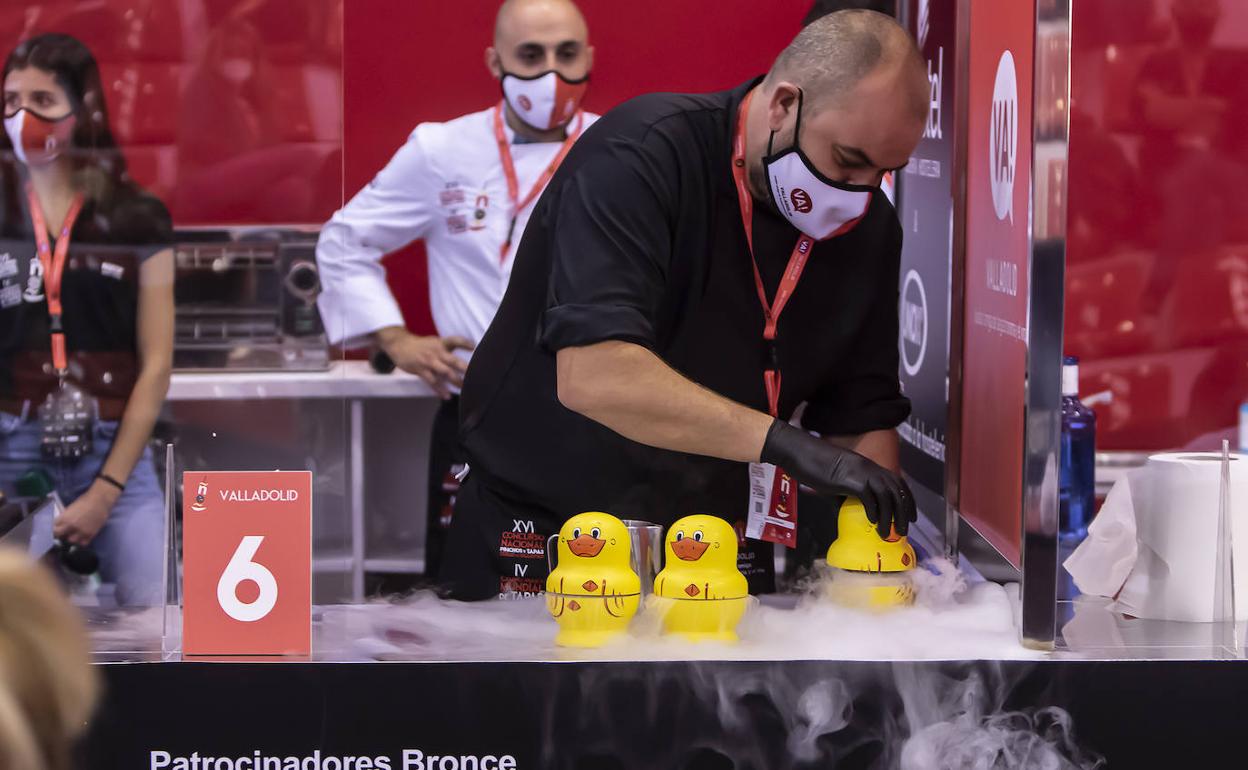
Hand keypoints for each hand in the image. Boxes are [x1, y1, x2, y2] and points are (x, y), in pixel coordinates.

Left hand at [53, 480, 118, 545]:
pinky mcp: (91, 534)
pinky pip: (83, 543)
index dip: (49, 531)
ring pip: (71, 541)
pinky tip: (81, 536)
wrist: (101, 499)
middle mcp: (71, 526)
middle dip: (58, 535)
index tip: (49, 533)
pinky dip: (81, 541)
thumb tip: (57, 525)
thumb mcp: (70, 508)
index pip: (52, 529)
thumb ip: (63, 518)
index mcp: (64, 518)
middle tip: (59, 534)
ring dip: (70, 538)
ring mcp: (82, 531)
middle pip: (59, 537)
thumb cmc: (85, 500)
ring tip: (72, 534)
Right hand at [375, 327, 473, 398]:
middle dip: (465, 368)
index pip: (455, 340)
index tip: (473, 347)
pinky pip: (432, 381)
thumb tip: (466, 353)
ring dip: (455, 381)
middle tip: (475, 375)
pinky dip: (440, 390)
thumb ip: (448, 347)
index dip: (464, 343)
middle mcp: (436, 352)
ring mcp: (428, 361)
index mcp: (441, 343)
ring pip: (444, 372)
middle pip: (453, 360)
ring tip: (464, 388)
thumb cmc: (422, 346)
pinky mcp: (420, 370)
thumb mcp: (435, 342)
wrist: (399, 345)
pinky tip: (447, 396)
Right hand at [760, 419, 916, 537]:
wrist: (801, 453)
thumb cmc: (815, 466)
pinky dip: (873, 510)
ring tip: (888, 532)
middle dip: (904, 511)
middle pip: (897, 490)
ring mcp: (861, 473)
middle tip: (904, 529)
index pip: (897, 482)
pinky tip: (872, 521)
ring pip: (886, 495)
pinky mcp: (850, 480)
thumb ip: (846, 493)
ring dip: (890, 516)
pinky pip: (868, 496)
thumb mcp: (837, 480)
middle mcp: (870, 468)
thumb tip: (848, 511)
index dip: (907, 499)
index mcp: (869, 467)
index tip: (910, 516)